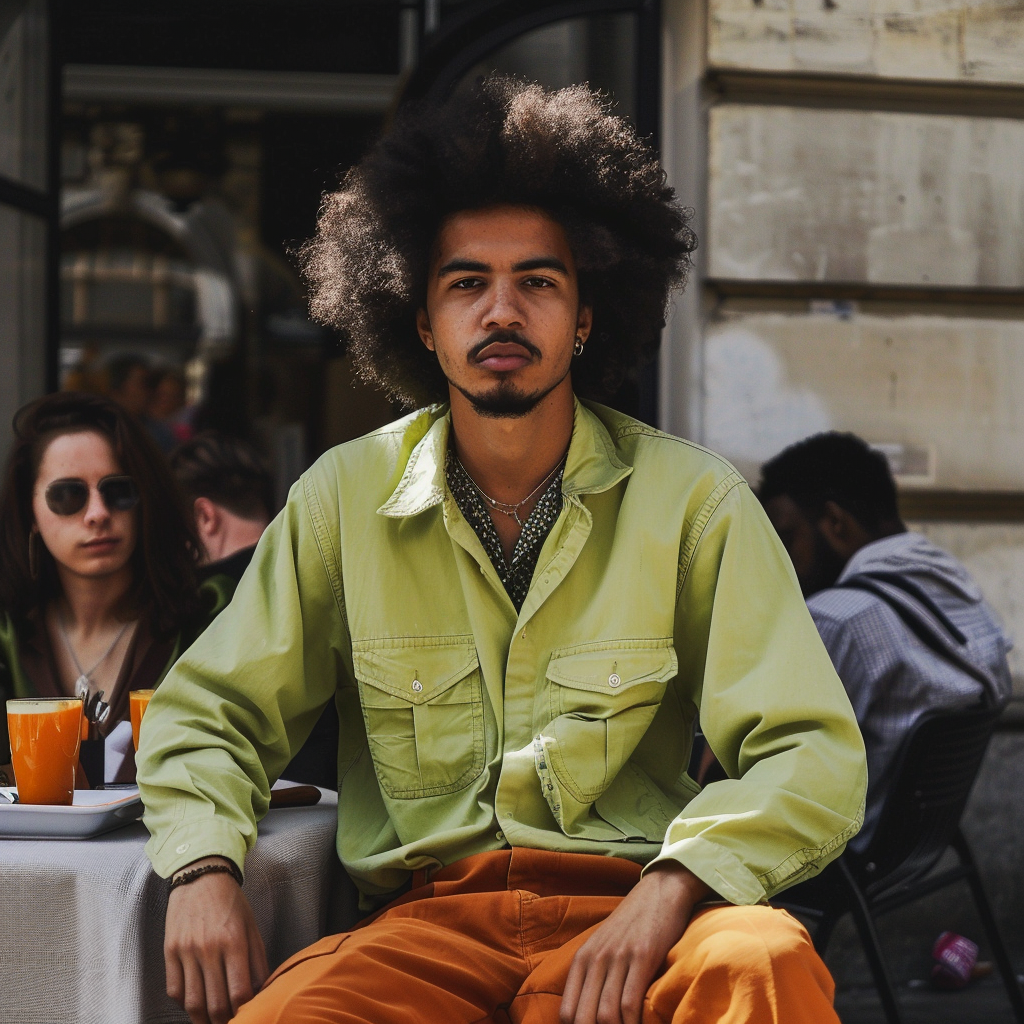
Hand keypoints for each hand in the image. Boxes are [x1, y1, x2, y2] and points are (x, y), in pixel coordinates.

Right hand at [165, 857, 268, 1023]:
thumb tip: (261, 992)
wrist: (201, 877)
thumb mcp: (252, 926)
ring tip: (211, 1021)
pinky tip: (194, 1002)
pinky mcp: (170, 951)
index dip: (244, 1011)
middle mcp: (209, 948)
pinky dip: (184, 1003)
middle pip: (215, 1003)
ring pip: (193, 1002)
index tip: (247, 1014)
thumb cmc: (231, 902)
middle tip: (229, 1022)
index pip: (240, 992)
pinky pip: (174, 989)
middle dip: (224, 1020)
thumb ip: (258, 961)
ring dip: (203, 1019)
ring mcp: (187, 951)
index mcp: (234, 941)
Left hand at [559, 862, 709, 1023]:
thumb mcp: (602, 945)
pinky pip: (631, 1002)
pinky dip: (633, 1023)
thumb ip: (591, 975)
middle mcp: (596, 959)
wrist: (658, 892)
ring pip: (606, 1014)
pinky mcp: (643, 956)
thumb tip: (585, 1013)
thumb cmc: (631, 925)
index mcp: (582, 959)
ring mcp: (619, 957)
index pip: (567, 1012)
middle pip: (583, 1018)